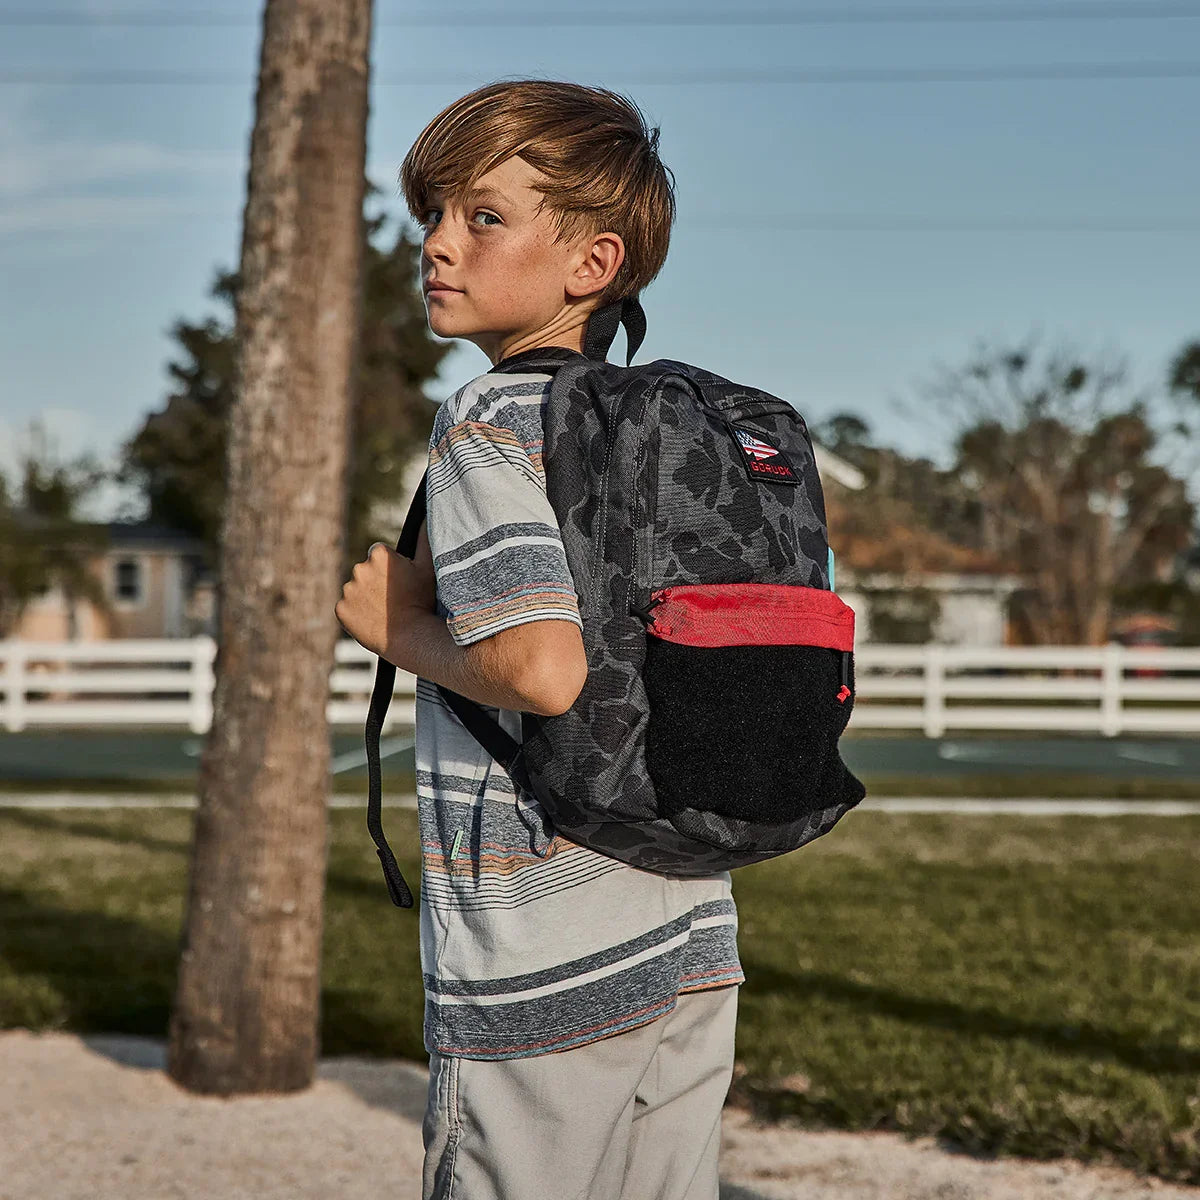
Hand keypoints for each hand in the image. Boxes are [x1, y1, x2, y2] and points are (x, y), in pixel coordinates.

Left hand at [334, 525, 436, 659]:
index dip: (391, 569)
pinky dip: (356, 613)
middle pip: (366, 572)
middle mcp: (359, 568)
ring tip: (385, 611)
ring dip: (366, 597)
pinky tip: (372, 619)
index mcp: (378, 554)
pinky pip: (347, 608)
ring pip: (356, 589)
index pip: (380, 556)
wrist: (410, 637)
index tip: (400, 583)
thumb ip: (425, 539)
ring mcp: (348, 590)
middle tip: (394, 598)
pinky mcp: (340, 609)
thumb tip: (429, 516)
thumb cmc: (421, 601)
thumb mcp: (428, 568)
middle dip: (377, 581)